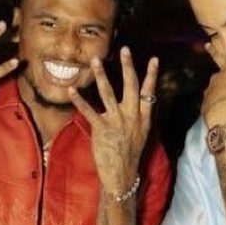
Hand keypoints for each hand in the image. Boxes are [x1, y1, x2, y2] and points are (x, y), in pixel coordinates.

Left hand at [68, 46, 157, 196]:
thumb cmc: (130, 154)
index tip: (153, 59)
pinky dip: (79, 99)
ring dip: (101, 75)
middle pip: (131, 86)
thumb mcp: (142, 133)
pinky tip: (71, 89)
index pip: (149, 91)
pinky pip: (88, 110)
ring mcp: (116, 122)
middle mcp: (131, 116)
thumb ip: (140, 115)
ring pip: (108, 93)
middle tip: (125, 50)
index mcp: (143, 117)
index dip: (151, 75)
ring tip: (95, 60)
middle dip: (128, 66)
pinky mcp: (102, 129)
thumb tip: (143, 100)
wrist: (122, 174)